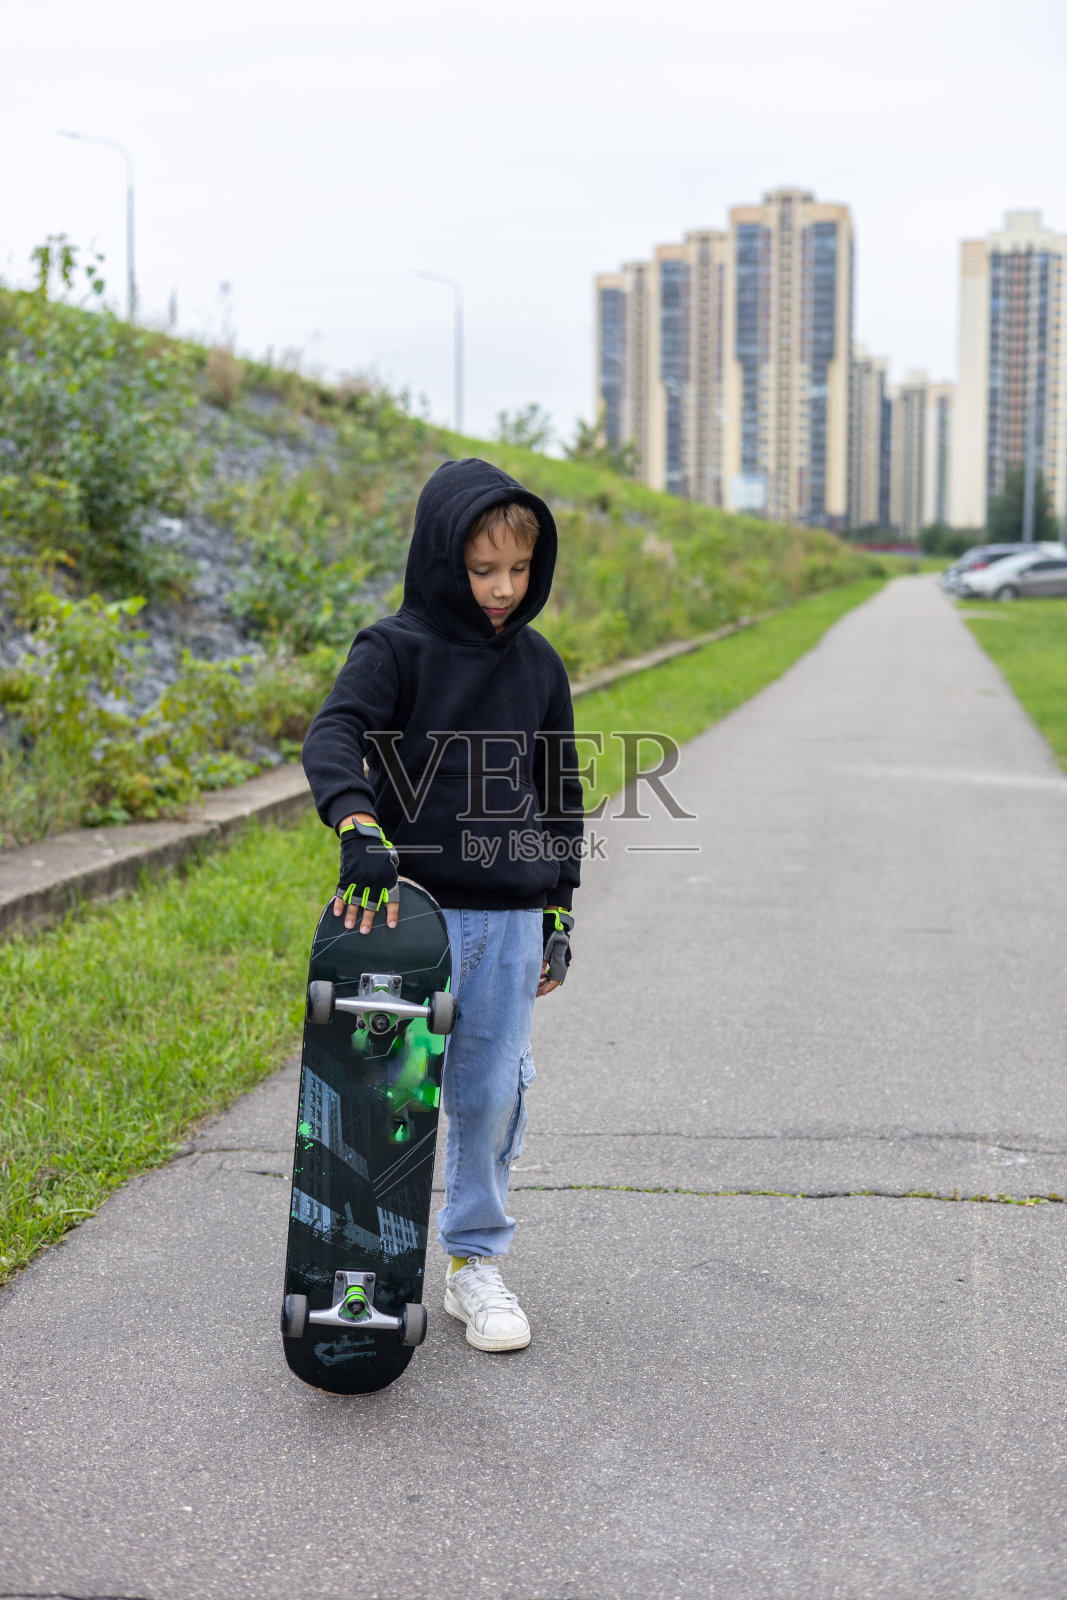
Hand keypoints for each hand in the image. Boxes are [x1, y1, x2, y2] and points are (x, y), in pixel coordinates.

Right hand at [333, 813, 399, 933]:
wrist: (362, 837)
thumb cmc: (378, 850)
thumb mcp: (390, 861)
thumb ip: (391, 875)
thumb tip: (390, 889)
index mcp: (388, 878)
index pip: (392, 900)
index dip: (392, 914)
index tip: (392, 926)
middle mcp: (375, 881)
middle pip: (372, 905)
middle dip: (368, 920)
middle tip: (364, 932)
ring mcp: (360, 879)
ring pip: (355, 901)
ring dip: (352, 915)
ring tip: (349, 926)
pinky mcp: (348, 876)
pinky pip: (342, 892)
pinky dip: (339, 903)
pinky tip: (337, 913)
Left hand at [538, 907, 572, 996]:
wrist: (555, 919)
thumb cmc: (548, 931)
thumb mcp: (543, 947)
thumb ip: (541, 962)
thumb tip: (538, 976)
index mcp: (560, 959)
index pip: (556, 979)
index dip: (548, 988)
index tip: (539, 994)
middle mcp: (563, 960)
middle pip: (554, 978)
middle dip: (544, 986)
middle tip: (534, 993)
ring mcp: (561, 957)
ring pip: (553, 974)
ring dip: (544, 980)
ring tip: (534, 986)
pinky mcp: (558, 954)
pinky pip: (552, 968)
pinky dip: (545, 973)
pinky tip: (537, 976)